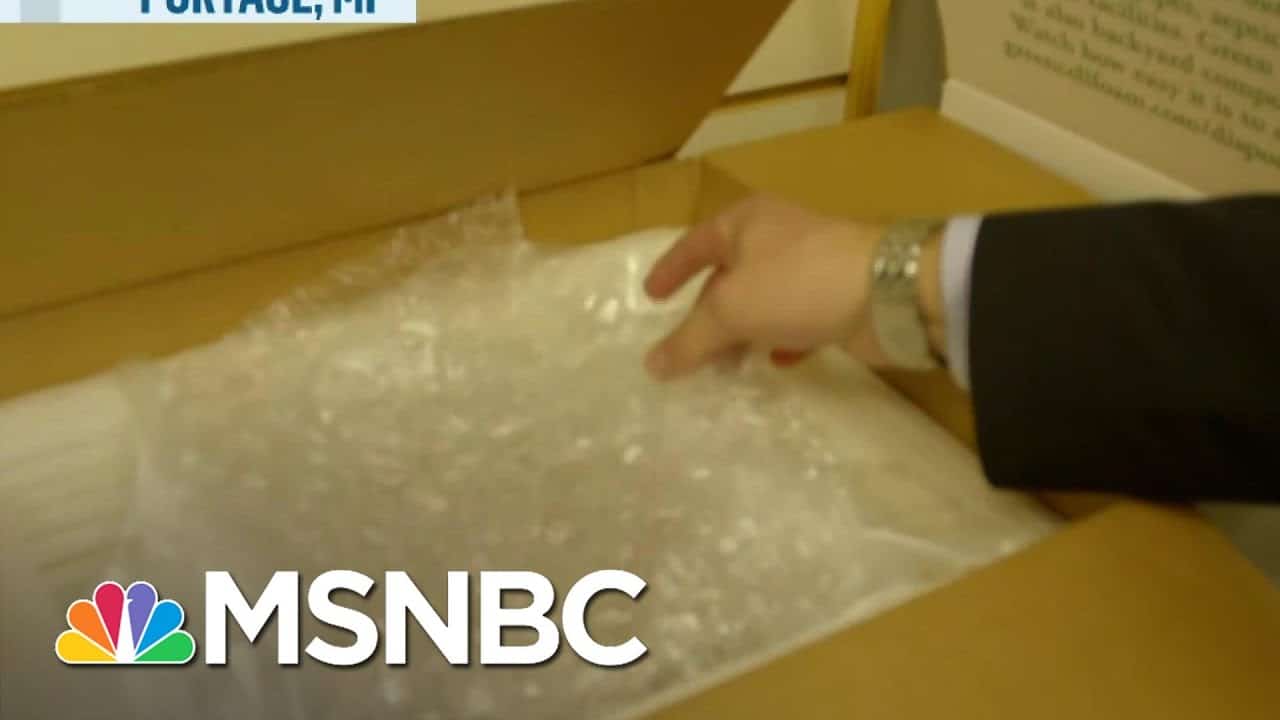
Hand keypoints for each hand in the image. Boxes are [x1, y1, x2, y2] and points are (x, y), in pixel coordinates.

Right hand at [643, 194, 943, 379]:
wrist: (890, 292)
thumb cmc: (797, 283)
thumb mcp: (731, 310)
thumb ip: (689, 340)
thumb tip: (652, 365)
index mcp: (744, 222)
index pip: (695, 243)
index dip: (671, 269)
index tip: (651, 296)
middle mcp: (775, 237)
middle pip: (728, 276)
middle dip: (708, 315)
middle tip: (689, 350)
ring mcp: (809, 267)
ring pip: (762, 302)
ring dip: (743, 333)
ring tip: (727, 367)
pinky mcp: (836, 297)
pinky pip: (798, 320)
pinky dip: (783, 340)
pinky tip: (779, 363)